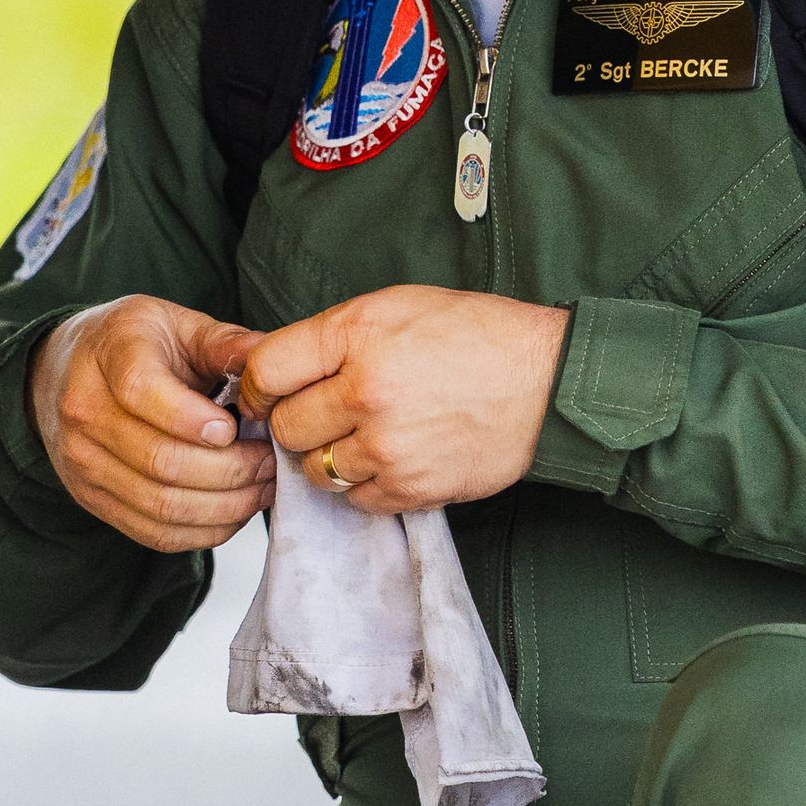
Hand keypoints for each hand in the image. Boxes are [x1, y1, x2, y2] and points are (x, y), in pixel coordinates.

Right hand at [31, 296, 271, 550]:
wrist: (61, 371)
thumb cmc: (131, 344)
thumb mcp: (175, 323)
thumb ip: (225, 342)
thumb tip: (273, 362)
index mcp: (109, 357)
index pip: (142, 393)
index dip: (195, 419)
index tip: (235, 427)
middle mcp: (85, 413)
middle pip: (161, 460)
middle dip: (231, 469)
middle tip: (270, 462)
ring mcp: (84, 463)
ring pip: (162, 504)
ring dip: (225, 506)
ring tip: (262, 487)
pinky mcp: (93, 500)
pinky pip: (155, 533)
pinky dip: (204, 530)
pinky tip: (234, 510)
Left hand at [239, 285, 569, 514]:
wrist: (547, 382)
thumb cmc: (479, 338)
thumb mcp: (397, 306)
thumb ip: (333, 336)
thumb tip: (275, 369)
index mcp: (357, 335)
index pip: (266, 370)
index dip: (259, 385)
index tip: (266, 394)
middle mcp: (366, 391)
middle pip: (285, 426)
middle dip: (298, 422)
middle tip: (326, 414)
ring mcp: (387, 445)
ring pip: (315, 468)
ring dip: (330, 456)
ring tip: (365, 435)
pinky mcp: (410, 488)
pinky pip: (354, 499)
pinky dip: (365, 484)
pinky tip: (391, 457)